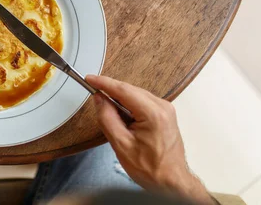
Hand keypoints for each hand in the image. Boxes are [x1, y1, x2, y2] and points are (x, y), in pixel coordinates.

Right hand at [85, 75, 213, 204]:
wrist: (171, 182)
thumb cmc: (150, 168)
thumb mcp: (121, 144)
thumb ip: (107, 118)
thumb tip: (99, 99)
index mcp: (153, 113)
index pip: (123, 90)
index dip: (103, 82)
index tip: (89, 78)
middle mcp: (162, 107)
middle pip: (130, 90)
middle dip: (111, 91)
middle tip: (94, 96)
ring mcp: (166, 109)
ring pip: (135, 95)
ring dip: (120, 100)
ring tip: (110, 115)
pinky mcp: (165, 114)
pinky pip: (142, 102)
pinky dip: (129, 105)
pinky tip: (123, 117)